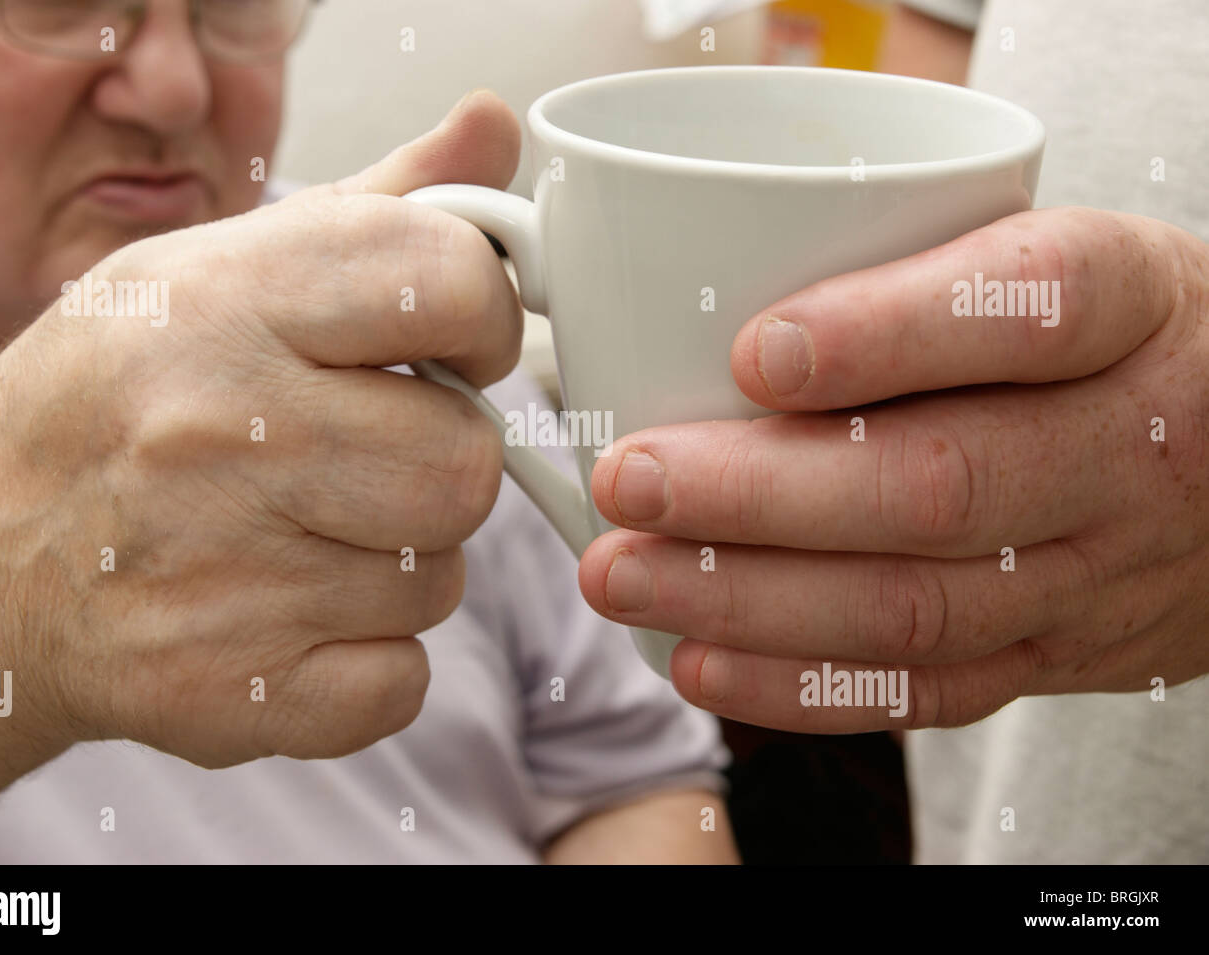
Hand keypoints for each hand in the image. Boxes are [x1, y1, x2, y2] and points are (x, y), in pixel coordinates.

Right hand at [0, 90, 520, 797]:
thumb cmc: (118, 400)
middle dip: (439, 462)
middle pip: (467, 463)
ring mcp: (223, 577)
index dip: (483, 319)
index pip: (448, 282)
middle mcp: (219, 434)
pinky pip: (402, 683)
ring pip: (441, 579)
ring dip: (400, 563)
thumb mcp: (218, 268)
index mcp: (224, 303)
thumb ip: (375, 209)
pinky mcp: (230, 693)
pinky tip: (290, 618)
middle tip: (367, 456)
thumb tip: (491, 127)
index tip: (456, 346)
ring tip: (306, 537)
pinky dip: (368, 661)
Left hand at [577, 207, 1208, 730]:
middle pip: (946, 480)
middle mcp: (1128, 446)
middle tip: (631, 479)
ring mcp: (1098, 571)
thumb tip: (685, 302)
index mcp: (1131, 306)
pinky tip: (699, 661)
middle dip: (763, 492)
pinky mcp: (1060, 657)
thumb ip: (916, 268)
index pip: (1031, 305)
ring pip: (920, 604)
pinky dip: (803, 687)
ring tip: (624, 574)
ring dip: (752, 599)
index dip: (889, 333)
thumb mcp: (1050, 260)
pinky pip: (931, 692)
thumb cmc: (1103, 343)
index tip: (754, 350)